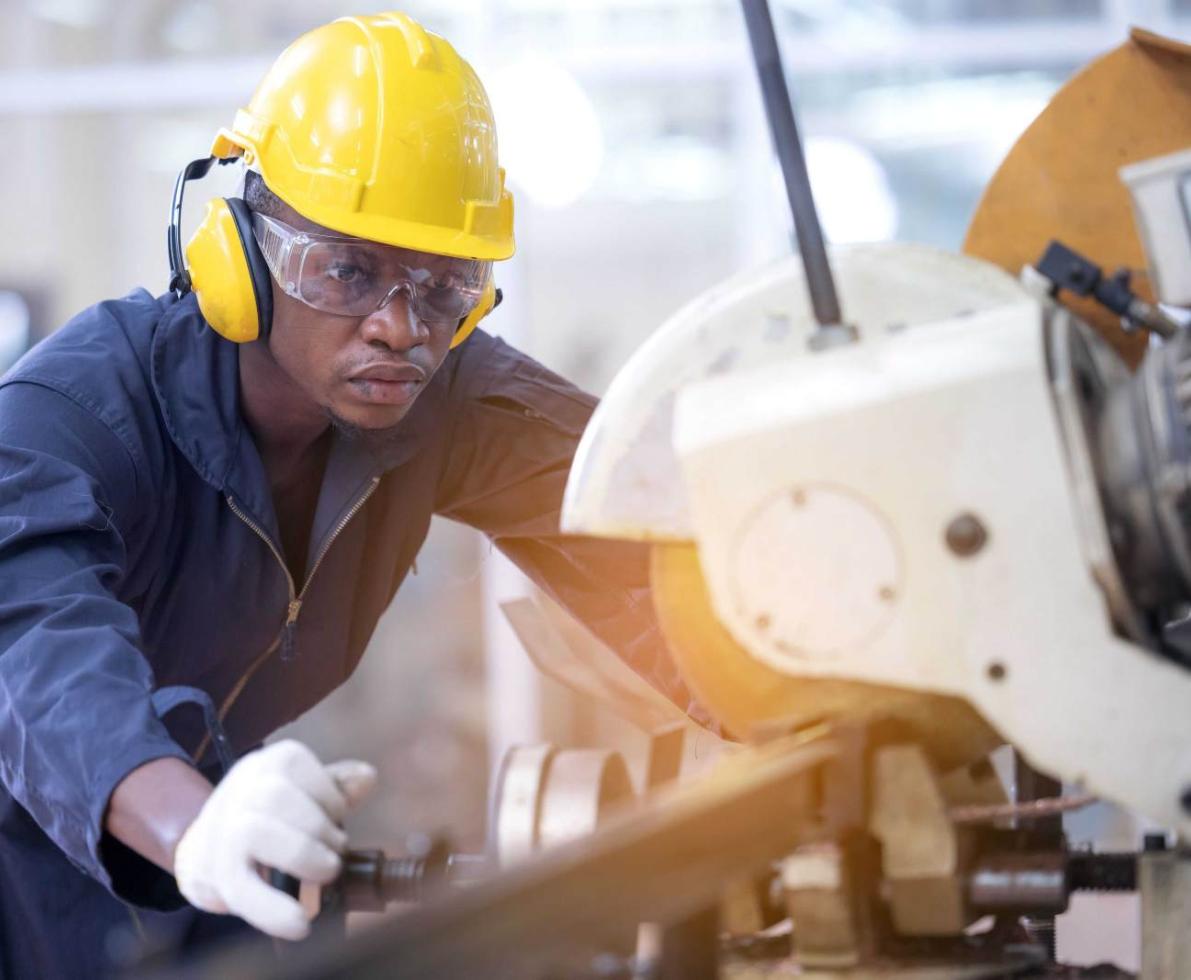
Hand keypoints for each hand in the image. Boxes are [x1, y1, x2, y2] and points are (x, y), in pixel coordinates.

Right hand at [172, 739, 376, 939]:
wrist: (206, 848)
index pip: (295, 764)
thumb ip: (337, 785)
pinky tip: (299, 923)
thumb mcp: (304, 792)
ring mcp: (221, 830)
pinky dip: (273, 909)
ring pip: (253, 832)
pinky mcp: (212, 874)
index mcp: (267, 763)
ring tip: (325, 872)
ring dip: (300, 855)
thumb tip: (367, 778)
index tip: (336, 819)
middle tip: (335, 852)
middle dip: (316, 828)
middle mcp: (239, 789)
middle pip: (275, 797)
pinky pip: (240, 888)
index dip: (327, 795)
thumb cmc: (271, 817)